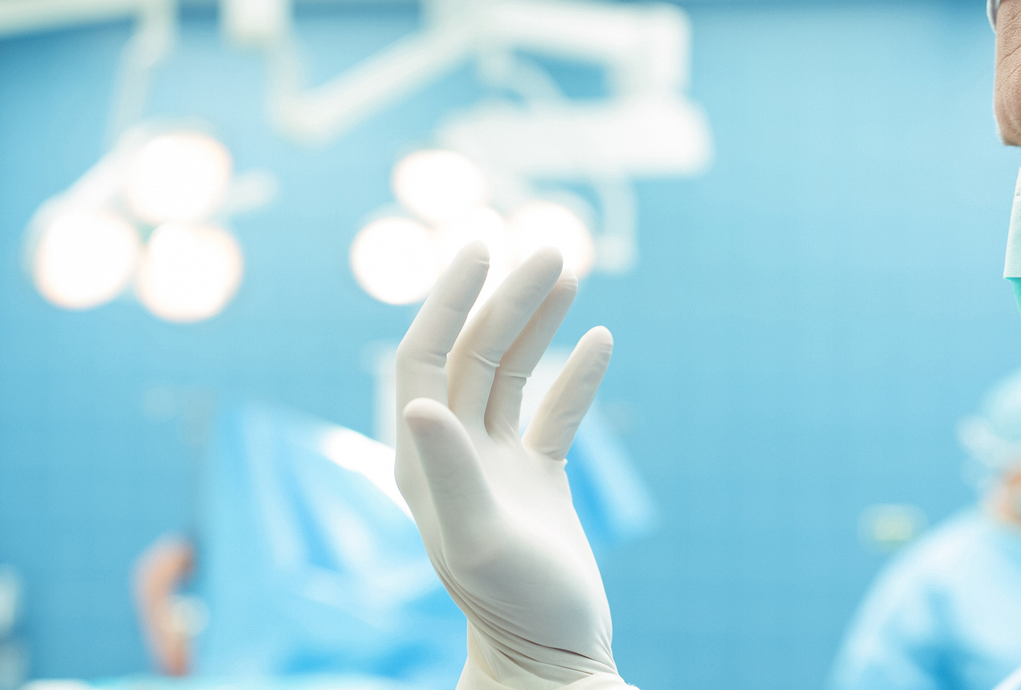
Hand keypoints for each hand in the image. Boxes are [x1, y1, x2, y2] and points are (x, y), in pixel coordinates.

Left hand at [393, 243, 627, 689]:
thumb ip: (448, 468)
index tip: (478, 249)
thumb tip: (419, 402)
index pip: (423, 357)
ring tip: (570, 271)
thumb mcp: (477, 537)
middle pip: (475, 354)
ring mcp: (498, 465)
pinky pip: (554, 414)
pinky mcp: (538, 482)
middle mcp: (453, 452)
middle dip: (508, 299)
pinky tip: (601, 340)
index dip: (446, 301)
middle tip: (551, 250)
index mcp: (423, 458)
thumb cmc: (512, 604)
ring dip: (539, 323)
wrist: (552, 654)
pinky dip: (576, 377)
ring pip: (514, 374)